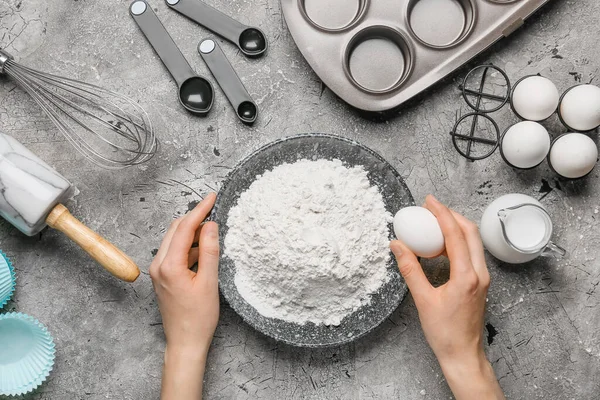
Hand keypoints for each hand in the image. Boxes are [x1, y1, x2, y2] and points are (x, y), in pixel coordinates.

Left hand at [149, 193, 219, 399]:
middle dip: (195, 218)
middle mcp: (158, 265)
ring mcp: (158, 271)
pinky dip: (189, 246)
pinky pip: (175, 252)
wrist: (185, 342)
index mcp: (169, 265)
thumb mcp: (209, 282)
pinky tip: (204, 249)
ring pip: (175, 239)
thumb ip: (209, 251)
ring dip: (192, 232)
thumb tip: (211, 225)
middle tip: (214, 210)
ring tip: (213, 231)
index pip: (184, 228)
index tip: (212, 197)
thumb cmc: (198, 318)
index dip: (199, 210)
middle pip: (175, 229)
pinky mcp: (163, 276)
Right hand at [391, 195, 503, 399]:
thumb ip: (410, 269)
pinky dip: (458, 241)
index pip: (456, 235)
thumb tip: (397, 246)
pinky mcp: (480, 282)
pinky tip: (441, 244)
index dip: (442, 214)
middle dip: (451, 215)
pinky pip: (471, 253)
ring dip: (456, 227)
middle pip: (470, 232)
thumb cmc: (444, 333)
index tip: (429, 201)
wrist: (463, 354)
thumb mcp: (423, 300)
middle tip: (431, 207)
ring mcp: (482, 278)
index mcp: (466, 277)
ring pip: (473, 241)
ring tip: (434, 222)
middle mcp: (479, 274)